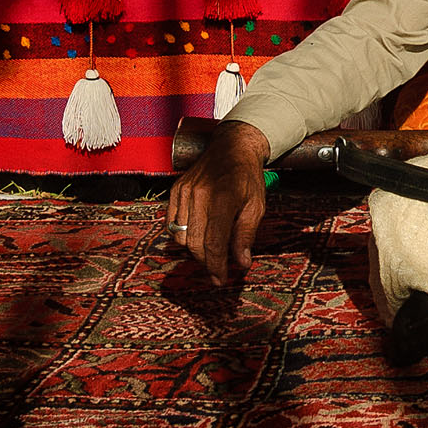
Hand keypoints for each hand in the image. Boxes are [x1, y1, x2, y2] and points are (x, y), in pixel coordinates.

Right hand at [166, 119, 270, 284]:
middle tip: (218, 269)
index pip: (214, 242)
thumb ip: (246, 235)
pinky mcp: (175, 190)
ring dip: (195, 249)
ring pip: (181, 236)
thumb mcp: (256, 205)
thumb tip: (241, 263)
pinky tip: (198, 234)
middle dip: (206, 261)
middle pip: (194, 243)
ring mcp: (184, 191)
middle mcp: (200, 194)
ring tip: (211, 249)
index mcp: (223, 197)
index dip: (216, 266)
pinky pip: (172, 224)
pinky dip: (183, 235)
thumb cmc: (247, 177)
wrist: (232, 147)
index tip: (221, 279)